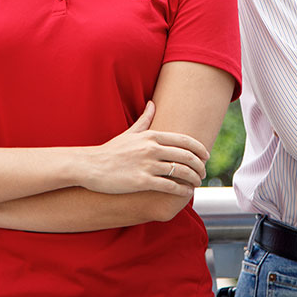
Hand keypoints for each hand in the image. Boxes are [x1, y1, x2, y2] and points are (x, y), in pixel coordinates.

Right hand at [79, 101, 210, 196]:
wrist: (90, 166)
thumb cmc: (110, 150)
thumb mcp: (130, 132)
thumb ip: (145, 119)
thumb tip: (153, 103)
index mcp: (151, 135)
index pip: (185, 140)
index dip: (199, 149)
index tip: (206, 156)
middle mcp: (152, 148)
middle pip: (187, 156)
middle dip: (200, 165)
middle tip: (204, 172)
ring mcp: (147, 165)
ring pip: (181, 171)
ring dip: (194, 178)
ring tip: (197, 183)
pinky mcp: (142, 181)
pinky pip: (169, 186)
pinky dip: (181, 190)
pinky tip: (186, 193)